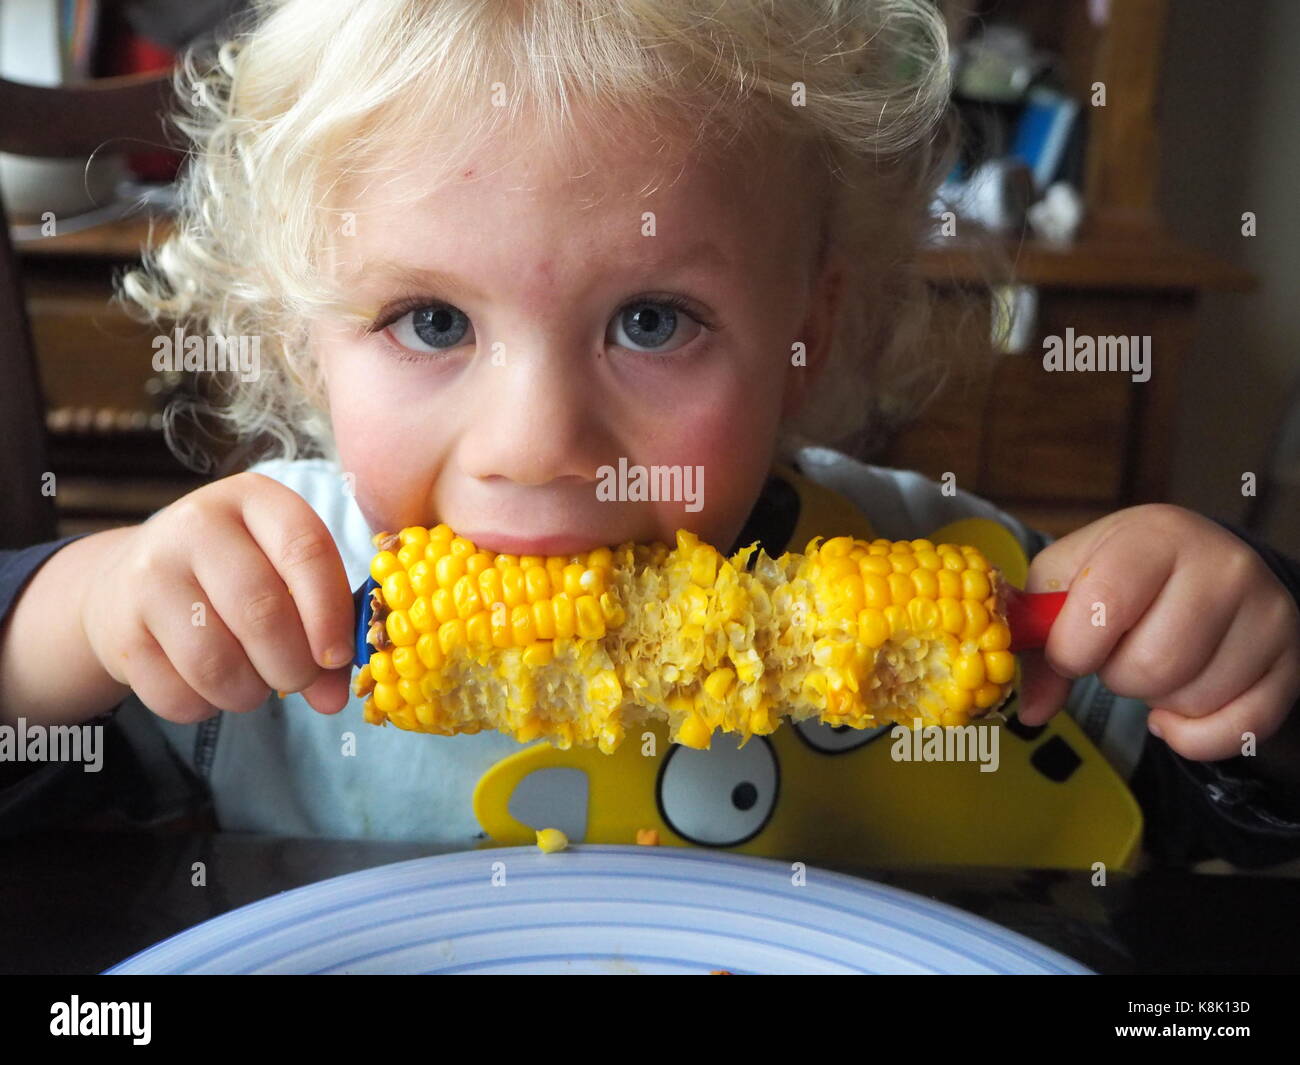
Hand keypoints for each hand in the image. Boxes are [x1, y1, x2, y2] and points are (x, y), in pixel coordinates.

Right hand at [81, 472, 355, 721]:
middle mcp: (196, 524)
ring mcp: (150, 573)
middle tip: (298, 679)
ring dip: (248, 693)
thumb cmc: (231, 576)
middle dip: (293, 666)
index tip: (337, 656)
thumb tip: (333, 699)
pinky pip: (176, 693)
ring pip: (217, 662)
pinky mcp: (119, 627)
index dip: (330, 612)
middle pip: (262, 612)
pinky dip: (205, 706)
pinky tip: (208, 686)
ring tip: (253, 685)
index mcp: (254, 497)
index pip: (305, 549)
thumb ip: (322, 626)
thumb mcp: (280, 573)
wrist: (126, 581)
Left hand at [1016, 504, 1299, 760]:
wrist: (1201, 561)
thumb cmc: (1123, 571)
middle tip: (1121, 652)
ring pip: (1193, 699)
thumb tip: (1032, 709)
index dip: (1074, 648)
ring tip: (1157, 660)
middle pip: (1152, 665)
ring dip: (1157, 699)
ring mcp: (1267, 612)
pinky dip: (1196, 736)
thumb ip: (1039, 638)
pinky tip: (1177, 708)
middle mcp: (1223, 566)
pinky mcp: (1291, 659)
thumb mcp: (1066, 578)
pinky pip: (1240, 729)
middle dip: (1118, 676)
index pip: (1107, 605)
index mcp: (1157, 536)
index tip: (1072, 649)